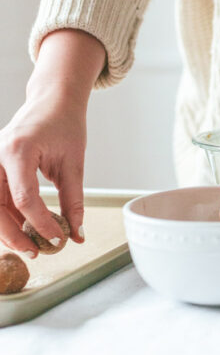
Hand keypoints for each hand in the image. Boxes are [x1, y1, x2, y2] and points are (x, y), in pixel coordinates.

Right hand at [0, 30, 104, 255]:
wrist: (51, 101)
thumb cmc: (65, 125)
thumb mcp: (73, 163)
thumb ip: (74, 201)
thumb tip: (77, 234)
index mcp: (18, 150)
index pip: (24, 197)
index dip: (40, 223)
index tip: (58, 239)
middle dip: (13, 234)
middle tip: (35, 253)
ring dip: (7, 229)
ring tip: (29, 246)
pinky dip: (7, 215)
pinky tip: (24, 229)